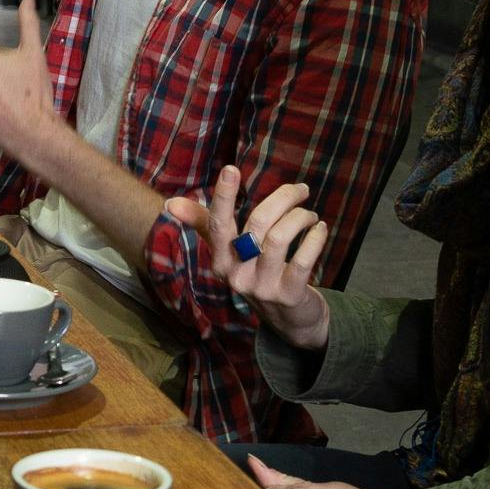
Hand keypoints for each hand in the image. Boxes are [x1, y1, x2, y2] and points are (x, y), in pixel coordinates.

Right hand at [163, 167, 330, 348]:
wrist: (287, 319)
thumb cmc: (258, 274)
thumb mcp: (230, 252)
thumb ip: (205, 224)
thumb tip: (170, 203)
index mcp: (221, 260)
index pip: (218, 224)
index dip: (224, 196)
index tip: (231, 169)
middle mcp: (236, 275)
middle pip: (258, 223)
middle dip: (284, 198)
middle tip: (302, 189)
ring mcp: (262, 287)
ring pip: (280, 238)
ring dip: (301, 217)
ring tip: (310, 214)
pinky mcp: (288, 295)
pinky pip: (304, 259)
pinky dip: (315, 238)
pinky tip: (319, 230)